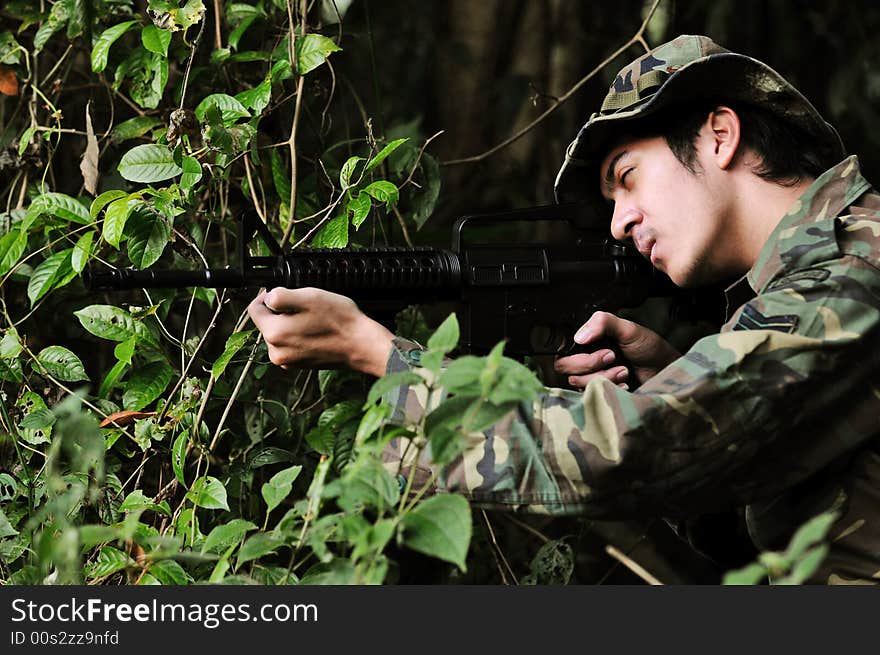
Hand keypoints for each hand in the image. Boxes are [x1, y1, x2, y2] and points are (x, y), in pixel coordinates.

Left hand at [247, 287, 393, 376]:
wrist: (362, 346)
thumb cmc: (340, 321)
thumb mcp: (309, 297)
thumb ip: (281, 295)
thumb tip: (268, 297)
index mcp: (274, 334)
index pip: (254, 309)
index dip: (266, 296)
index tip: (283, 292)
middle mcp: (276, 352)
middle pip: (267, 322)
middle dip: (281, 312)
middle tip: (306, 307)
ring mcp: (287, 361)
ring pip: (279, 333)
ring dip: (290, 323)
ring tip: (313, 320)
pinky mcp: (298, 365)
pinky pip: (290, 344)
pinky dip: (298, 335)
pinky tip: (316, 331)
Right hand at [554, 311, 680, 388]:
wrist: (665, 370)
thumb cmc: (648, 347)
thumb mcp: (627, 328)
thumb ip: (602, 322)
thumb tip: (580, 337)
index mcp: (586, 342)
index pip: (563, 350)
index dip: (578, 354)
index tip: (604, 351)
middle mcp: (584, 360)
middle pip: (564, 367)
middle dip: (591, 365)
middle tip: (613, 358)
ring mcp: (591, 377)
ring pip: (578, 383)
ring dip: (604, 377)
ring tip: (624, 371)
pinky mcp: (599, 393)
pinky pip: (592, 395)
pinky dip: (610, 389)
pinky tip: (625, 384)